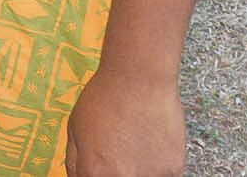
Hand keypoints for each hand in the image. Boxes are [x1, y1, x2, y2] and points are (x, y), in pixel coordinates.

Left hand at [66, 64, 185, 175]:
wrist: (139, 79)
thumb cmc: (106, 97)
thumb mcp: (74, 129)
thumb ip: (75, 163)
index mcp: (93, 172)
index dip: (97, 174)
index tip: (102, 169)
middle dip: (117, 172)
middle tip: (121, 154)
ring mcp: (149, 176)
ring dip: (139, 171)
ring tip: (135, 147)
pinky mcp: (172, 170)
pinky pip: (162, 175)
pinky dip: (157, 165)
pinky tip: (150, 143)